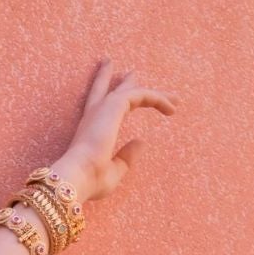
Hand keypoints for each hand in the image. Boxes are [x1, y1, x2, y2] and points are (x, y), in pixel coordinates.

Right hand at [52, 59, 174, 206]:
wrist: (79, 176)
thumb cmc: (91, 180)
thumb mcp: (113, 171)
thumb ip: (126, 157)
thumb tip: (141, 142)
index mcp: (90, 130)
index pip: (99, 109)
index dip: (108, 99)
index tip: (118, 102)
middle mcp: (95, 115)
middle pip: (109, 91)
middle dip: (122, 82)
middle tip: (131, 73)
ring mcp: (104, 107)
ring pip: (132, 92)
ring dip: (154, 95)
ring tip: (174, 98)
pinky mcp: (115, 105)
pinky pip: (141, 95)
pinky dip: (157, 99)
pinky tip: (171, 108)